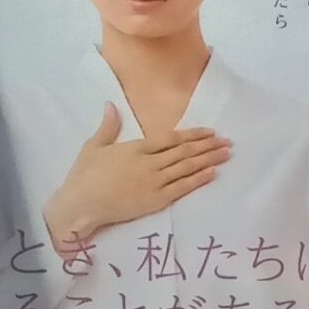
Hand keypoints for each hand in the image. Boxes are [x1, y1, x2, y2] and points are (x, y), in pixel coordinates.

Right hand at [43, 103, 230, 254]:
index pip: (171, 138)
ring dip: (209, 160)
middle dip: (208, 145)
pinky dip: (199, 180)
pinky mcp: (156, 200)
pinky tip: (213, 173)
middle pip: (184, 151)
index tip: (209, 131)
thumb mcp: (94, 146)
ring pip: (187, 167)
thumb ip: (108, 126)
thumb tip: (111, 104)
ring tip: (226, 154)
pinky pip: (182, 188)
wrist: (81, 204)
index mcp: (135, 147)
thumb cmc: (84, 176)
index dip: (192, 134)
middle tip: (228, 141)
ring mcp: (154, 181)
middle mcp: (149, 162)